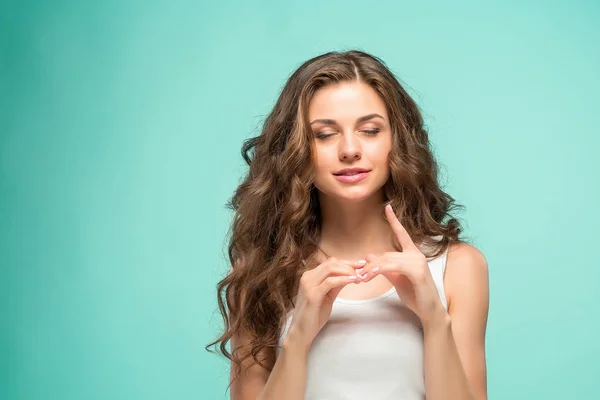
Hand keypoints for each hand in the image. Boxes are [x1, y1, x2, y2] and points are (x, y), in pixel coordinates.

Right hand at [288, 257, 365, 348]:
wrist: (301, 332)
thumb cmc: (314, 315)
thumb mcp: (327, 296)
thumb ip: (336, 285)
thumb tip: (350, 275)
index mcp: (310, 276)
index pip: (330, 263)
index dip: (347, 262)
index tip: (360, 265)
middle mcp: (307, 277)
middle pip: (331, 263)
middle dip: (349, 264)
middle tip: (363, 269)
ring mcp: (308, 285)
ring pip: (331, 269)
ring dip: (348, 271)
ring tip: (359, 276)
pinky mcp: (312, 294)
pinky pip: (330, 282)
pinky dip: (343, 279)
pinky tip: (353, 280)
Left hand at [358, 204, 446, 329]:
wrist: (429, 311)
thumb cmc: (415, 295)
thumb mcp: (396, 278)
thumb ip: (384, 266)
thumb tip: (370, 254)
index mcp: (412, 254)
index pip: (402, 234)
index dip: (394, 220)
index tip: (387, 207)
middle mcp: (416, 254)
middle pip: (386, 254)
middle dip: (370, 265)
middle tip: (358, 275)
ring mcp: (418, 262)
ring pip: (387, 260)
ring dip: (372, 269)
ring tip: (361, 278)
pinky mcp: (417, 271)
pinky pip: (392, 267)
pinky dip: (379, 271)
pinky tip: (369, 276)